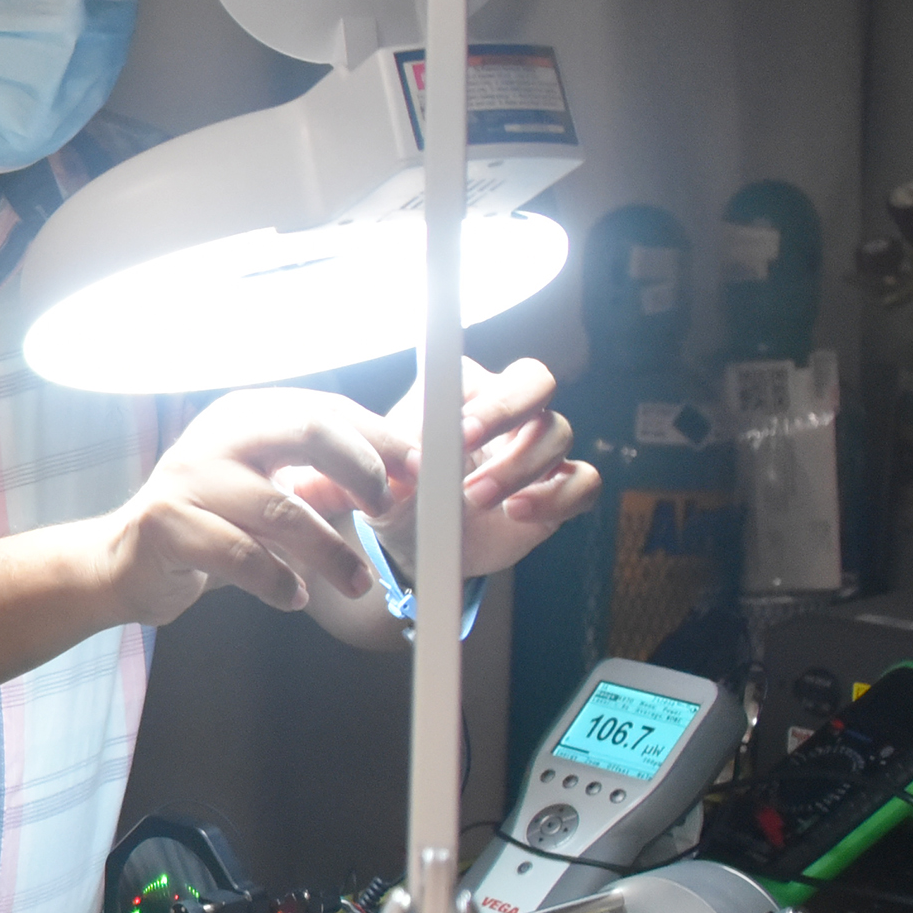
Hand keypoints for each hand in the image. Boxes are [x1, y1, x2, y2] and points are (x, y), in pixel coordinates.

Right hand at [84, 390, 411, 626]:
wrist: (125, 561)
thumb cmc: (210, 524)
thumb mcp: (269, 490)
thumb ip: (323, 479)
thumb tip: (402, 480)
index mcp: (248, 415)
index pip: (328, 410)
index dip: (381, 439)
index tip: (418, 472)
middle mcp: (218, 435)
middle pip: (308, 430)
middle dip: (362, 468)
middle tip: (388, 508)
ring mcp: (189, 477)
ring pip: (281, 507)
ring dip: (330, 550)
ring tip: (355, 580)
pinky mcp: (166, 524)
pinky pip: (239, 555)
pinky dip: (278, 581)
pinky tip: (293, 596)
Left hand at [309, 357, 599, 577]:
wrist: (424, 543)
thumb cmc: (400, 495)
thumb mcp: (373, 483)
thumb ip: (354, 472)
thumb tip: (329, 475)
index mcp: (463, 393)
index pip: (484, 369)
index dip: (480, 394)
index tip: (456, 432)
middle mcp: (507, 412)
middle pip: (537, 383)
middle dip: (507, 415)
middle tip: (470, 451)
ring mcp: (537, 449)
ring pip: (559, 432)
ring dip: (520, 465)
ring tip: (479, 497)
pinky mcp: (558, 488)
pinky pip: (583, 479)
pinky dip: (557, 495)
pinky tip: (520, 512)